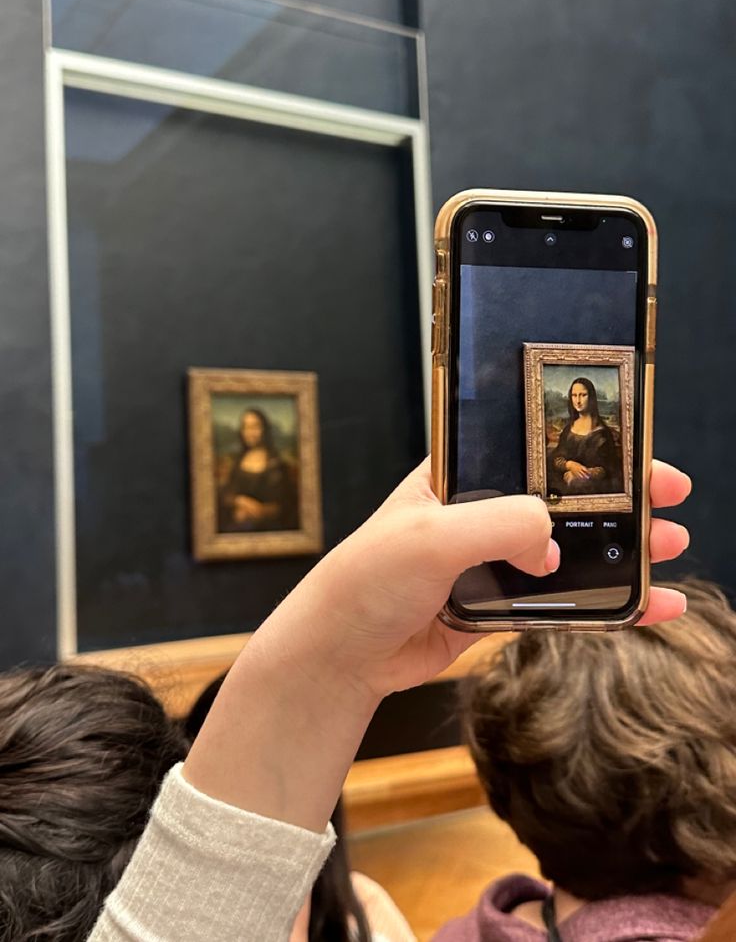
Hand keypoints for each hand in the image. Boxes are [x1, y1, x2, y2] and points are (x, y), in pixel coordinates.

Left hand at [185, 457, 689, 832]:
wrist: (339, 652)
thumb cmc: (366, 579)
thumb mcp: (430, 537)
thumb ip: (498, 525)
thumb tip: (553, 545)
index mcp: (459, 477)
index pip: (534, 451)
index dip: (590, 451)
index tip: (640, 457)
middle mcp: (478, 513)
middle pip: (564, 499)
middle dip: (620, 500)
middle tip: (672, 502)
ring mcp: (490, 561)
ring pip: (570, 552)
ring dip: (621, 552)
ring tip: (672, 550)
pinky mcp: (496, 607)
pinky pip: (561, 602)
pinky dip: (604, 606)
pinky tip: (647, 610)